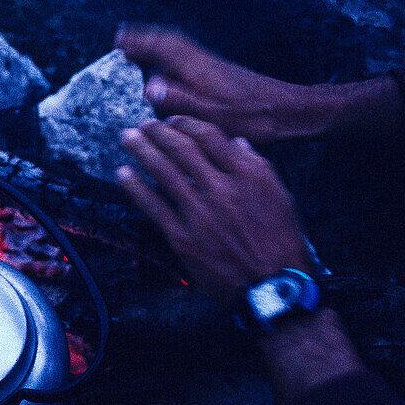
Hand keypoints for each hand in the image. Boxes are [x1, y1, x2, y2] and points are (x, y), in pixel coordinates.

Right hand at [115, 24, 316, 144]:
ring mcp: (216, 68)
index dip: (140, 42)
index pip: (165, 47)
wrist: (292, 112)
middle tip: (123, 42)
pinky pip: (189, 61)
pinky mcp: (223, 77)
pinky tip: (171, 76)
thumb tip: (149, 87)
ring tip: (139, 56)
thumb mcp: (215, 115)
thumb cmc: (257, 118)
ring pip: (180, 52)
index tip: (119, 41)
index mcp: (201, 70)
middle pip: (171, 43)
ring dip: (158, 50)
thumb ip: (181, 100)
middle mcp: (206, 63)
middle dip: (146, 41)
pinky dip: (172, 62)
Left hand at [117, 116, 310, 304]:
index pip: (210, 137)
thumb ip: (257, 166)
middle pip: (182, 150)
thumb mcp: (280, 195)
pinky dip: (135, 187)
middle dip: (158, 133)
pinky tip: (123, 173)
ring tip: (127, 139)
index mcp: (249, 174)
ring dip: (142, 151)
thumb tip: (235, 142)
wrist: (273, 284)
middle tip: (142, 125)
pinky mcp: (183, 237)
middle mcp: (223, 189)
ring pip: (164, 172)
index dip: (185, 124)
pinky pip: (153, 207)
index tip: (172, 121)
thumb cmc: (280, 241)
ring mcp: (200, 213)